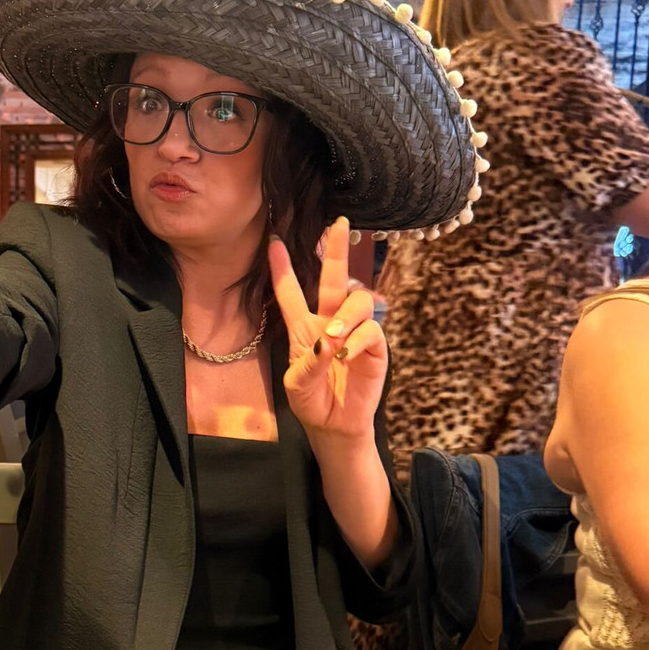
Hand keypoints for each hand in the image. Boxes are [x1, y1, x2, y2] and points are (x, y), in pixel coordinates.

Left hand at [268, 217, 388, 440]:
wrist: (334, 425)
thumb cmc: (311, 401)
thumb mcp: (297, 384)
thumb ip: (309, 363)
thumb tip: (329, 342)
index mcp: (304, 327)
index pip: (292, 293)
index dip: (282, 269)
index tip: (273, 242)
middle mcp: (330, 322)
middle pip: (334, 279)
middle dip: (336, 251)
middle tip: (339, 224)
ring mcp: (354, 332)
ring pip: (357, 301)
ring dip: (346, 316)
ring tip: (336, 338)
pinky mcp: (375, 347)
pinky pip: (372, 329)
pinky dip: (359, 339)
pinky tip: (348, 354)